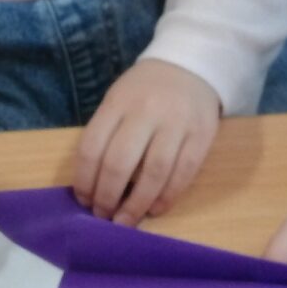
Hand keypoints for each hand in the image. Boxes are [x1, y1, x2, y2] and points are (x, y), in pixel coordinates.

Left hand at [73, 60, 219, 224]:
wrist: (191, 67)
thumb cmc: (146, 92)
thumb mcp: (118, 100)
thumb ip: (107, 135)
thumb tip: (94, 186)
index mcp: (118, 103)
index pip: (92, 147)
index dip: (85, 180)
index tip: (84, 201)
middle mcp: (146, 112)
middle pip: (120, 163)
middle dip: (107, 197)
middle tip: (103, 216)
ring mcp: (176, 123)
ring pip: (154, 172)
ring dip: (137, 203)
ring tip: (127, 220)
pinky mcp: (202, 135)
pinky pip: (184, 172)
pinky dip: (168, 196)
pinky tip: (156, 208)